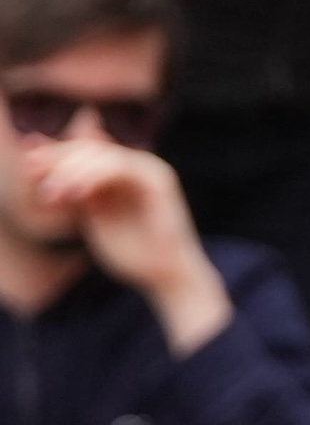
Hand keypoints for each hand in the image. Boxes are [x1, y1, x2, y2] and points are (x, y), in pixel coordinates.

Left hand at [25, 140, 229, 353]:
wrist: (166, 276)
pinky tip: (74, 194)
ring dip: (71, 171)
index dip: (52, 155)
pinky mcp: (159, 180)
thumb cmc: (133, 252)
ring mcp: (150, 169)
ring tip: (51, 193)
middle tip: (33, 176)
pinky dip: (92, 177)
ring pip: (101, 154)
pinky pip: (118, 167)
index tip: (28, 170)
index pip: (81, 150)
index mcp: (122, 171)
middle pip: (87, 147)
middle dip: (56, 160)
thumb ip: (76, 187)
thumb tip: (52, 156)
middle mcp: (137, 164)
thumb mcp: (94, 214)